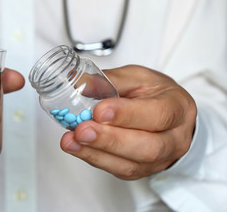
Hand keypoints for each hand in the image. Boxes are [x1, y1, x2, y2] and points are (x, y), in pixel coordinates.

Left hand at [60, 65, 196, 179]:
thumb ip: (111, 80)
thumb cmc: (154, 95)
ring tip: (72, 141)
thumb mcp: (138, 78)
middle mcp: (174, 139)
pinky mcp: (141, 170)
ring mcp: (160, 160)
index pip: (158, 114)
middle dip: (110, 140)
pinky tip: (76, 147)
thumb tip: (79, 82)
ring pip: (130, 165)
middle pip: (147, 147)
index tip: (99, 111)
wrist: (169, 117)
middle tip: (82, 130)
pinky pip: (118, 170)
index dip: (127, 114)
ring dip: (96, 153)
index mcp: (178, 108)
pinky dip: (94, 158)